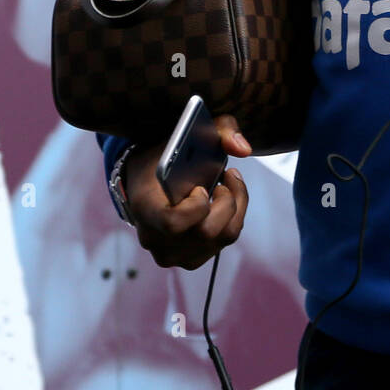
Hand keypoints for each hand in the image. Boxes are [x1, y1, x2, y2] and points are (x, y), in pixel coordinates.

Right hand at [124, 115, 252, 270]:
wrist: (144, 180)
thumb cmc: (164, 155)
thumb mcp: (184, 134)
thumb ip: (219, 130)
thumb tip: (244, 149)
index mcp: (144, 208)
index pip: (173, 223)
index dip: (196, 206)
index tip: (201, 187)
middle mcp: (154, 238)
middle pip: (206, 233)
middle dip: (227, 203)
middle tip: (224, 181)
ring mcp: (171, 254)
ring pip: (220, 240)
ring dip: (235, 209)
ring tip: (227, 187)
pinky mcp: (188, 259)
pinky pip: (222, 244)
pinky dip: (232, 220)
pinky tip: (223, 202)